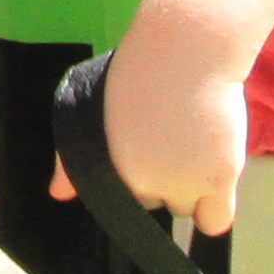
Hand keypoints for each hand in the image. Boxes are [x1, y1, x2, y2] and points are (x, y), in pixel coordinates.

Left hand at [52, 36, 249, 241]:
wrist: (184, 51)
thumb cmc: (136, 73)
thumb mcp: (90, 113)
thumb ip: (70, 159)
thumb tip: (56, 194)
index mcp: (108, 169)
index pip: (120, 203)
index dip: (136, 179)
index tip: (146, 155)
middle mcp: (142, 184)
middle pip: (153, 203)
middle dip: (160, 181)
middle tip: (170, 140)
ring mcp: (181, 184)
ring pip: (184, 208)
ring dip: (189, 190)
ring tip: (193, 144)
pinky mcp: (217, 180)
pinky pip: (214, 222)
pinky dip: (214, 209)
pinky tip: (214, 179)